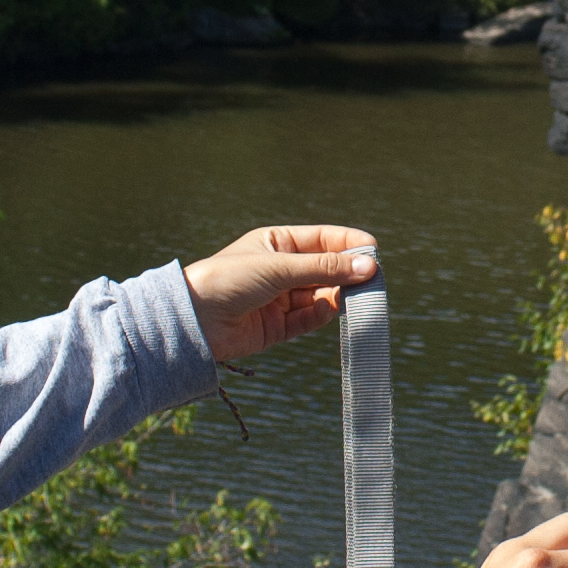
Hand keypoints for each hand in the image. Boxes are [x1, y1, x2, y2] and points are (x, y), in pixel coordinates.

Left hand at [183, 225, 377, 361]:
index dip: (348, 244)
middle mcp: (281, 270)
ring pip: (321, 295)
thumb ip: (324, 268)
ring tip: (359, 297)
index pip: (321, 239)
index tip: (374, 250)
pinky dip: (323, 315)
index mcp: (277, 244)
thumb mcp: (279, 267)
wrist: (193, 320)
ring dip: (340, 295)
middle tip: (372, 278)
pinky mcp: (278, 328)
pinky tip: (331, 310)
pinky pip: (309, 320)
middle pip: (325, 269)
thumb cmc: (229, 279)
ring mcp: (280, 299)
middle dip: (347, 273)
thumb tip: (369, 266)